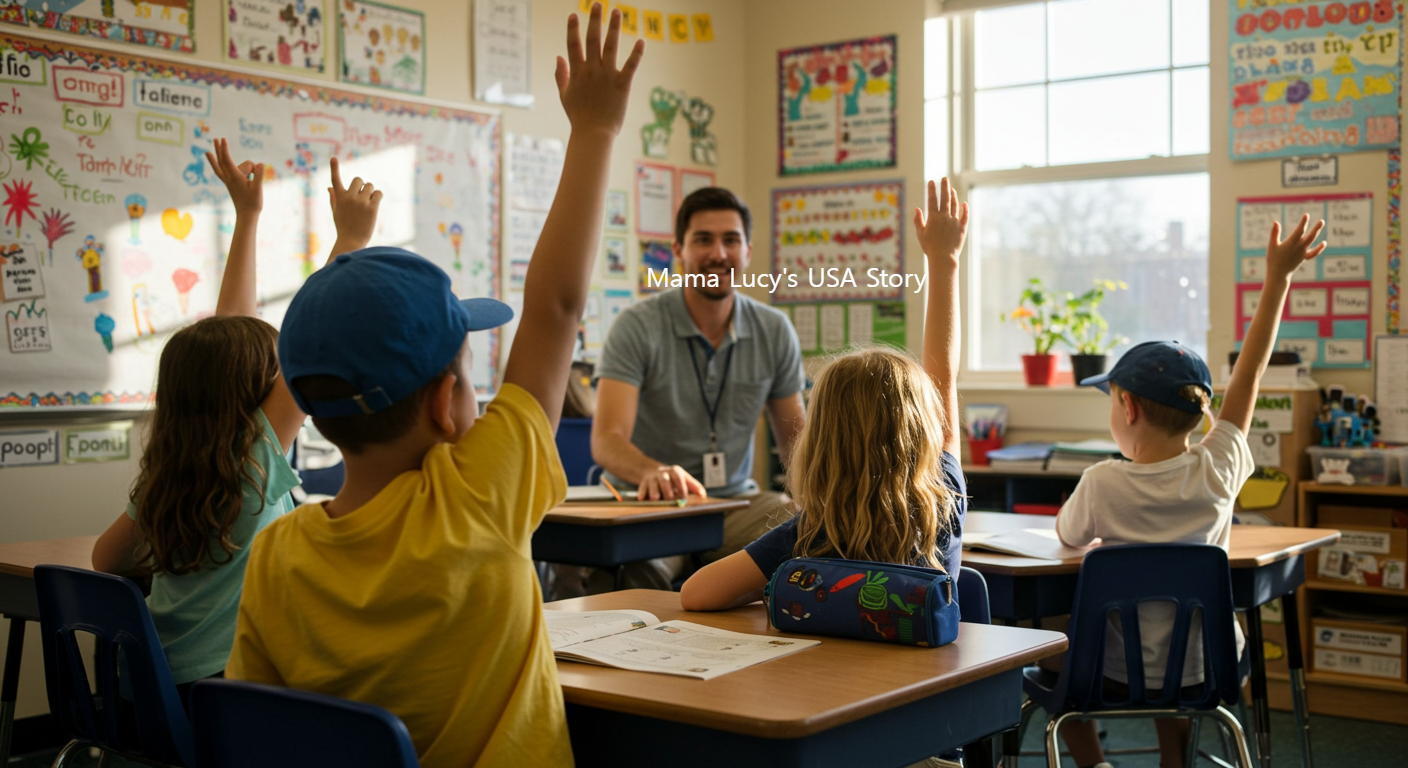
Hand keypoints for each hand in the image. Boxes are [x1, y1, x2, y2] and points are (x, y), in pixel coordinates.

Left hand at [206, 138, 263, 215]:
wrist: (246, 215)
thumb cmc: (253, 203)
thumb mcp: (258, 189)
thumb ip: (258, 175)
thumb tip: (260, 163)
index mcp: (235, 178)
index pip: (227, 160)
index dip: (225, 149)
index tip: (223, 139)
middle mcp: (229, 178)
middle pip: (222, 161)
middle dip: (219, 150)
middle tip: (216, 138)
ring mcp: (228, 181)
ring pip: (230, 167)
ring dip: (241, 166)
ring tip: (251, 180)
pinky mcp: (230, 184)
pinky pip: (222, 172)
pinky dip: (220, 166)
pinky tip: (223, 163)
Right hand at [328, 156, 381, 249]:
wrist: (352, 241)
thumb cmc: (343, 227)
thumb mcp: (336, 212)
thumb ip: (334, 198)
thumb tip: (330, 187)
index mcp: (339, 197)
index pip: (336, 179)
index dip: (334, 168)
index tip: (333, 158)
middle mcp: (349, 197)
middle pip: (359, 179)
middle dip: (362, 186)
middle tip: (362, 197)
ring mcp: (361, 202)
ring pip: (370, 186)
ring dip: (371, 192)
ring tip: (368, 203)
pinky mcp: (372, 208)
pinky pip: (378, 193)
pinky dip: (378, 196)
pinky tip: (375, 204)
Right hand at [555, 4, 644, 136]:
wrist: (593, 134)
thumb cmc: (579, 117)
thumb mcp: (565, 96)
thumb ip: (561, 75)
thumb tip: (558, 57)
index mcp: (577, 72)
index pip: (573, 45)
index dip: (573, 29)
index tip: (573, 14)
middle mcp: (591, 70)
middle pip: (592, 40)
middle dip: (594, 20)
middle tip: (598, 4)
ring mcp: (607, 76)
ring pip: (611, 47)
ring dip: (614, 28)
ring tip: (617, 11)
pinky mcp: (622, 85)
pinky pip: (630, 65)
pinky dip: (636, 53)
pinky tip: (641, 40)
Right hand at [637, 465, 706, 501]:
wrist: (653, 471)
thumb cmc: (673, 479)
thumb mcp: (684, 479)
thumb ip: (694, 486)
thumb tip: (703, 495)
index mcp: (675, 471)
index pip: (679, 478)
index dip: (681, 487)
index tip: (683, 497)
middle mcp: (663, 474)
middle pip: (665, 480)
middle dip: (667, 489)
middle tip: (670, 498)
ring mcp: (652, 478)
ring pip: (652, 484)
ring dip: (654, 491)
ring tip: (656, 498)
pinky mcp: (643, 483)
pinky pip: (642, 488)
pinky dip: (642, 493)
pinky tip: (642, 499)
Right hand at [914, 178, 967, 268]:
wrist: (943, 258)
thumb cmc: (930, 247)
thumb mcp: (920, 234)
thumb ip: (918, 220)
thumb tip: (917, 209)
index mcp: (933, 218)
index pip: (932, 200)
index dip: (931, 189)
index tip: (931, 181)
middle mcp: (945, 217)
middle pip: (945, 198)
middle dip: (945, 187)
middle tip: (945, 178)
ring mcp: (954, 222)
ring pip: (955, 205)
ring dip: (953, 196)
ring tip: (952, 189)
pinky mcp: (962, 228)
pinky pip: (964, 216)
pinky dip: (965, 209)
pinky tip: (964, 203)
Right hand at [1265, 213, 1326, 280]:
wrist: (1278, 274)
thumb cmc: (1273, 259)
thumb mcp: (1272, 245)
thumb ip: (1274, 233)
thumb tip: (1276, 222)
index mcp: (1291, 243)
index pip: (1299, 231)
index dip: (1303, 222)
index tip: (1306, 215)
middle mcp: (1299, 247)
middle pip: (1310, 236)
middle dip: (1316, 228)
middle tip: (1322, 221)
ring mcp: (1303, 253)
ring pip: (1311, 241)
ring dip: (1317, 232)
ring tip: (1321, 223)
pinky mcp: (1304, 257)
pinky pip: (1313, 253)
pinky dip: (1319, 248)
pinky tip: (1324, 243)